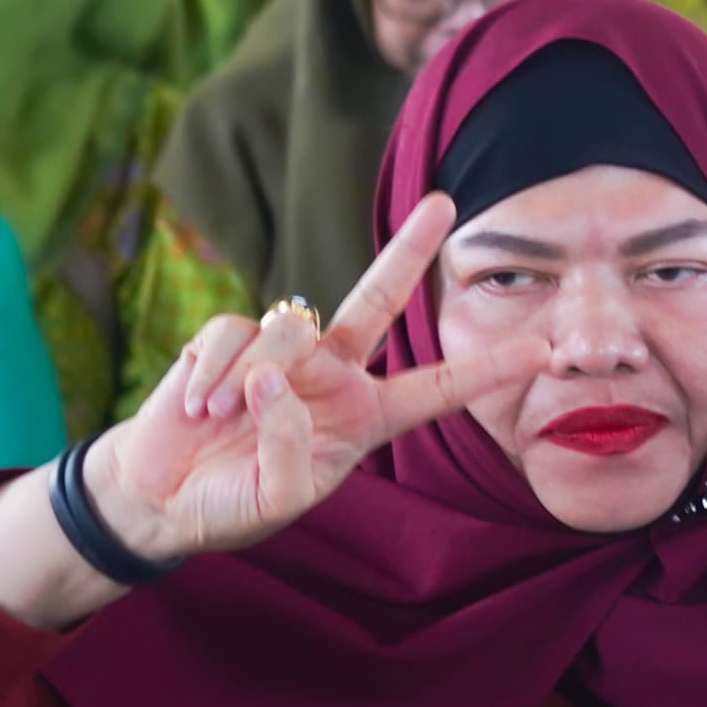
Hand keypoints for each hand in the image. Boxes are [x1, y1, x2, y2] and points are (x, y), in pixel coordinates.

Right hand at [91, 196, 548, 563]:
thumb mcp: (278, 497)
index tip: (543, 350)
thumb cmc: (232, 504)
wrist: (163, 499)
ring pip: (288, 326)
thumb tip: (278, 377)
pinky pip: (229, 332)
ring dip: (251, 375)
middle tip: (446, 202)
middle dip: (409, 249)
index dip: (487, 370)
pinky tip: (196, 403)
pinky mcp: (228, 341)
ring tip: (222, 416)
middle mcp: (333, 375)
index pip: (436, 388)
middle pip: (378, 300)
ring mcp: (282, 353)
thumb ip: (289, 445)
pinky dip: (210, 370)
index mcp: (366, 417)